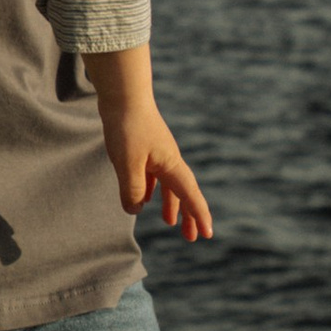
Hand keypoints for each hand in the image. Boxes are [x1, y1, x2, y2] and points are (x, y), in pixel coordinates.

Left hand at [85, 44, 212, 238]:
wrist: (123, 93)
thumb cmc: (127, 127)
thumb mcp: (128, 164)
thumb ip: (132, 190)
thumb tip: (136, 209)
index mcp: (171, 165)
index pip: (190, 195)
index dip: (198, 216)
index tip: (207, 235)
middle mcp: (169, 160)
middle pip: (183, 193)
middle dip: (189, 215)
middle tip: (192, 238)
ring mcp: (157, 153)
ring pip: (168, 185)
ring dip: (172, 204)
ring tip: (170, 222)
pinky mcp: (144, 147)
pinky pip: (153, 176)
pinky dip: (152, 190)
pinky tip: (145, 199)